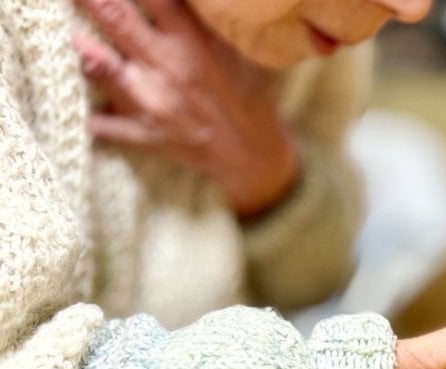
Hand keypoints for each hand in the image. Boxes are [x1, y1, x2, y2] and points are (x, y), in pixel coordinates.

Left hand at [73, 0, 298, 217]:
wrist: (251, 153)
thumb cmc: (246, 94)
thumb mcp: (236, 49)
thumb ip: (205, 19)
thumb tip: (183, 2)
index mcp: (194, 42)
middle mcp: (168, 68)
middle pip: (114, 17)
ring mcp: (150, 103)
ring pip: (96, 66)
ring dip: (78, 47)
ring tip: (71, 34)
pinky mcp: (141, 135)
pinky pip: (99, 123)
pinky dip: (87, 111)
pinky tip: (78, 97)